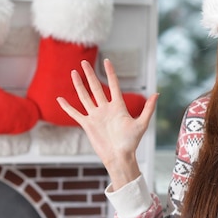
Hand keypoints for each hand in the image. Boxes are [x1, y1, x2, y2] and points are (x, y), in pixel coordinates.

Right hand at [56, 59, 157, 189]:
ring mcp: (96, 116)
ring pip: (85, 97)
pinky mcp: (88, 125)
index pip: (113, 85)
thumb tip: (157, 93)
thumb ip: (148, 108)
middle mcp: (106, 109)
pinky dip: (67, 107)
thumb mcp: (141, 124)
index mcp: (118, 106)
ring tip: (74, 73)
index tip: (107, 61)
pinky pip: (75, 114)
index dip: (110, 73)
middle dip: (90, 74)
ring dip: (79, 85)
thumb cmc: (131, 142)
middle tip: (84, 62)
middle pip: (96, 87)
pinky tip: (60, 99)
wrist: (119, 156)